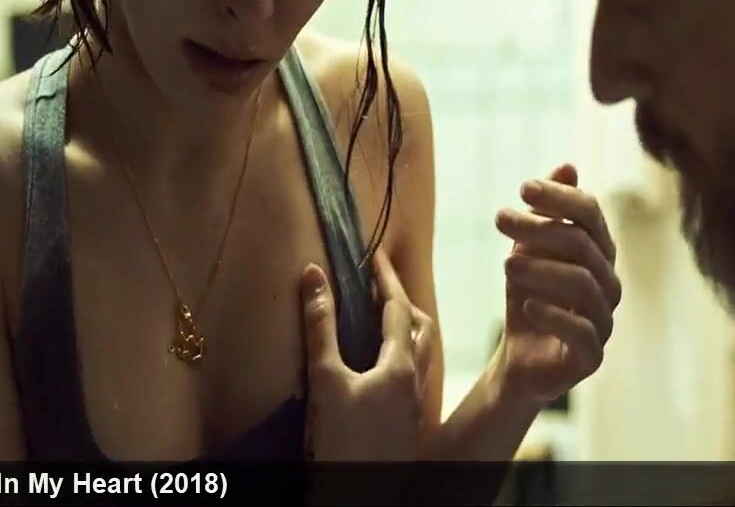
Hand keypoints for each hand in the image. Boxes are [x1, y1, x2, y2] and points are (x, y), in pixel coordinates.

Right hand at [300, 252, 434, 460]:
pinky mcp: (408, 423)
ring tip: (381, 318)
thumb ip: (319, 326)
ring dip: (405, 328)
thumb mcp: (326, 380)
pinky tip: (381, 366)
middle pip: (420, 327)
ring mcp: (415, 404)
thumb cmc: (344, 441)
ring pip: (421, 353)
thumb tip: (313, 274)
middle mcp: (416, 381)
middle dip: (400, 300)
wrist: (362, 496)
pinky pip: (413, 374)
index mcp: (401, 365)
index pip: (397, 307)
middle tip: (378, 283)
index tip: (374, 253)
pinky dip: (402, 354)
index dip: (384, 277)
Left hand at [494, 164, 621, 409]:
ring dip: (542, 269)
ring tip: (505, 265)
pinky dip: (553, 315)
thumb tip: (568, 166)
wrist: (520, 359)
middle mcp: (608, 282)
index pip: (590, 213)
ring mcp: (603, 320)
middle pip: (583, 244)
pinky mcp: (592, 356)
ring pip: (583, 284)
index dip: (559, 197)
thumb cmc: (528, 297)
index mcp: (598, 252)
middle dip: (540, 229)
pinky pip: (582, 331)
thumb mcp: (529, 251)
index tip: (522, 189)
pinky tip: (526, 304)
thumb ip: (548, 214)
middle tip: (500, 219)